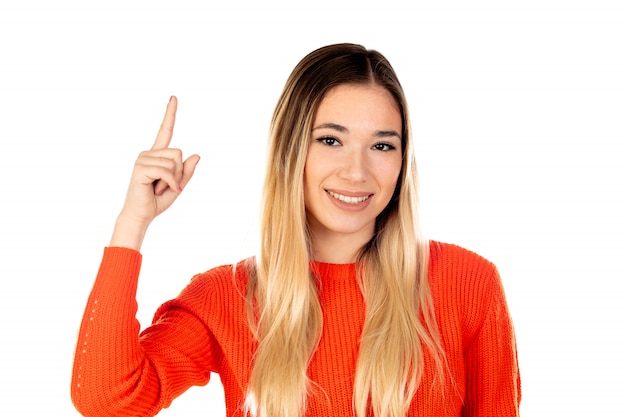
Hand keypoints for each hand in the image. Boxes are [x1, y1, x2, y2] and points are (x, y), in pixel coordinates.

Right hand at [111, 96, 199, 248]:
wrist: (141, 215)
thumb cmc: (157, 201)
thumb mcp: (179, 185)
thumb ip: (187, 171)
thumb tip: (196, 155)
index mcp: (157, 155)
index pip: (165, 131)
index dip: (170, 114)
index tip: (174, 97)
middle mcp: (148, 153)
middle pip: (179, 153)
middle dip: (180, 172)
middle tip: (167, 186)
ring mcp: (143, 159)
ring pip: (174, 162)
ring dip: (174, 179)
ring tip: (159, 188)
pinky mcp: (141, 167)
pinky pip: (166, 171)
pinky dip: (170, 183)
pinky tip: (161, 190)